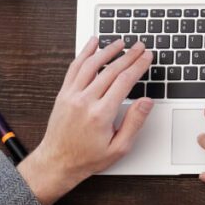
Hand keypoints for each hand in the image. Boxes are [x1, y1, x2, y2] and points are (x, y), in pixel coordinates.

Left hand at [17, 38, 153, 204]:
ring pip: (91, 65)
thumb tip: (146, 101)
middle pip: (111, 70)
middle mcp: (85, 101)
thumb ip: (134, 122)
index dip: (138, 65)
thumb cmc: (87, 158)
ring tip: (120, 42)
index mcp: (101, 114)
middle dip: (128, 55)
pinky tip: (92, 44)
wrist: (56, 163)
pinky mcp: (63, 94)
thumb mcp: (119, 147)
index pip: (124, 81)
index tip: (147, 57)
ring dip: (107, 50)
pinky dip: (84, 53)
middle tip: (140, 46)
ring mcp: (71, 96)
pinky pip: (74, 68)